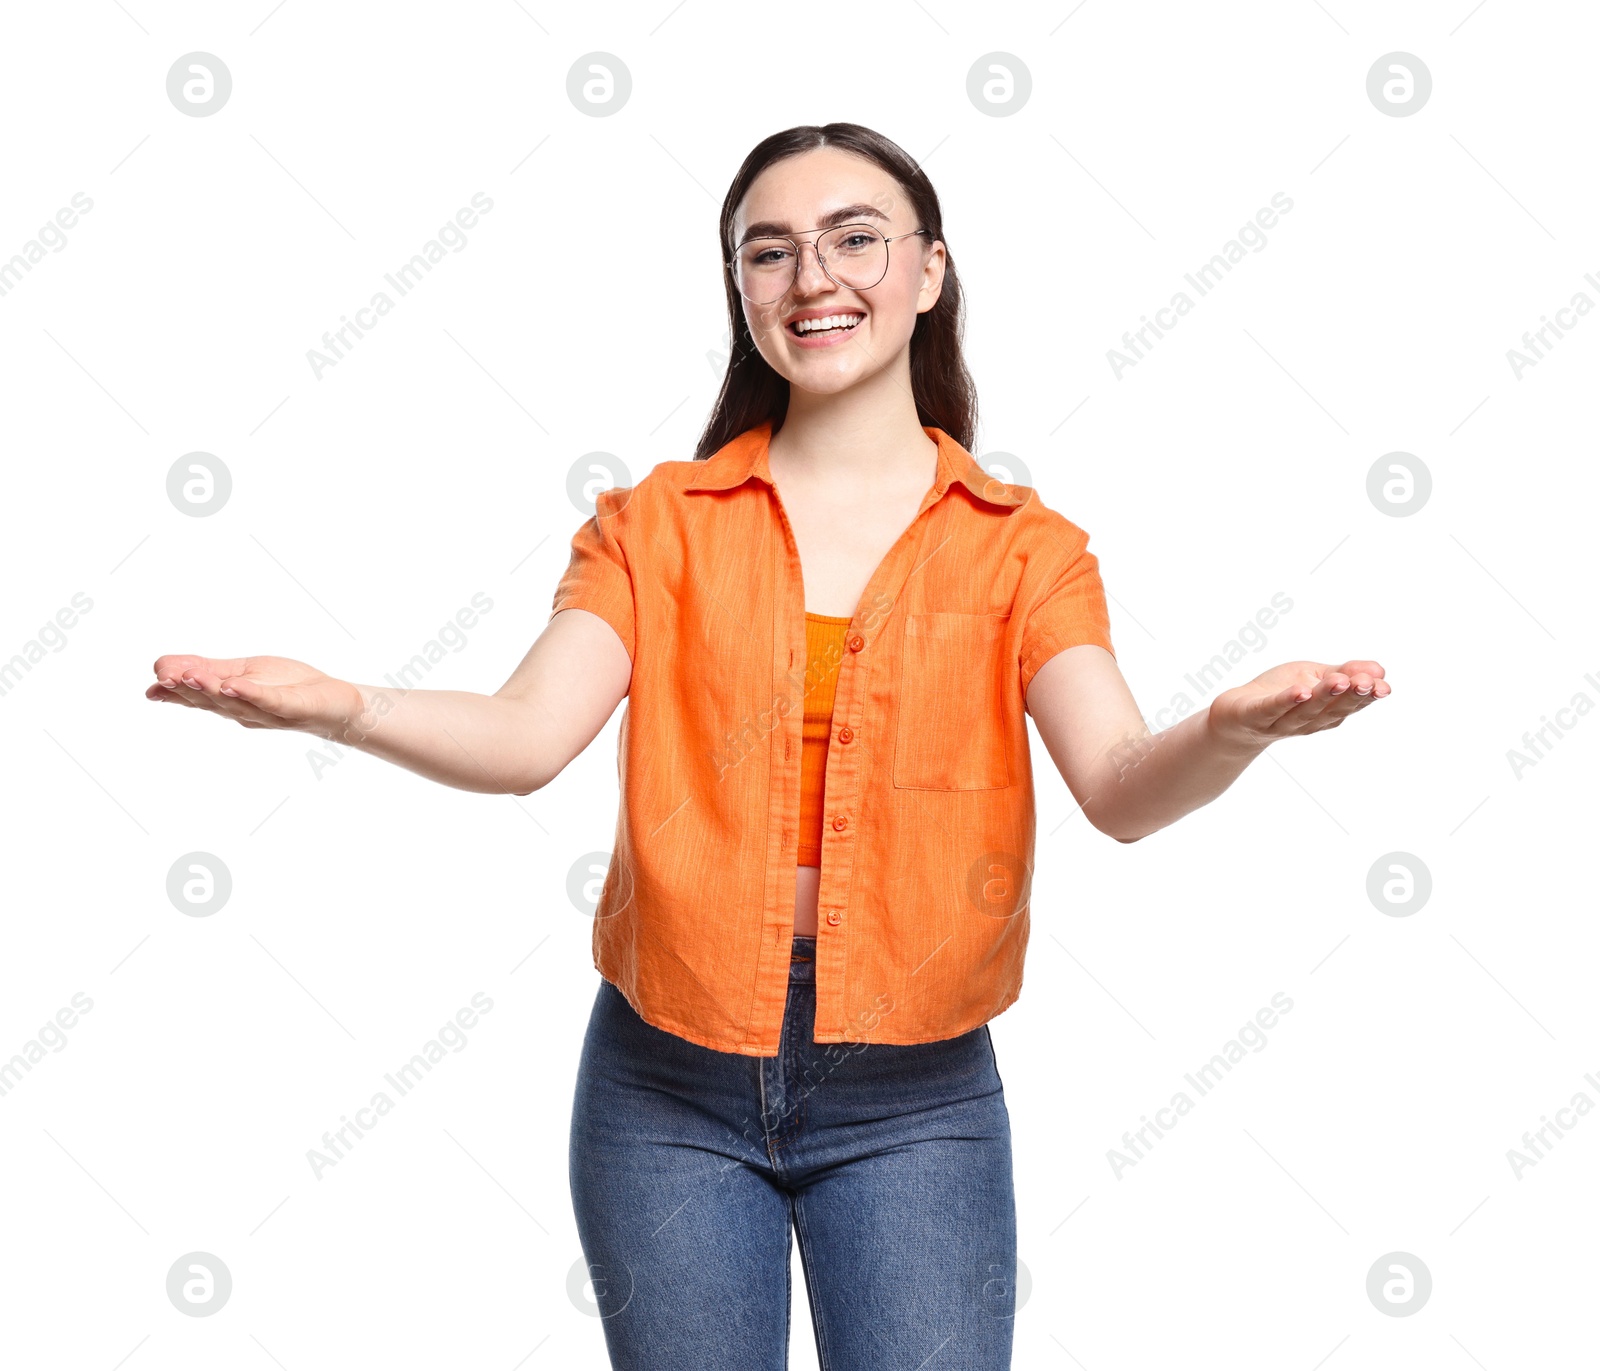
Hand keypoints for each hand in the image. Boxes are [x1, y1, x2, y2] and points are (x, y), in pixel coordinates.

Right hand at [146, 654, 365, 740]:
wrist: (336, 702)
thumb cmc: (289, 686)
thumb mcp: (243, 673)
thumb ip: (208, 670)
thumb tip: (162, 668)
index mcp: (230, 701)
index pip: (196, 696)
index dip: (174, 690)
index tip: (154, 683)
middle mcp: (244, 711)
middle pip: (209, 701)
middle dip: (186, 688)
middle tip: (163, 676)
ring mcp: (268, 711)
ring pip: (234, 702)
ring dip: (211, 689)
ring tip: (191, 677)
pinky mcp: (293, 708)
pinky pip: (269, 701)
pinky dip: (250, 694)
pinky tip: (234, 686)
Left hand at [1209, 659, 1390, 751]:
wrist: (1235, 716)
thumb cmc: (1281, 694)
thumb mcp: (1315, 677)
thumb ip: (1345, 673)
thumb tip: (1380, 670)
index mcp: (1325, 712)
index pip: (1350, 704)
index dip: (1367, 696)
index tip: (1383, 686)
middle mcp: (1307, 721)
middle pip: (1331, 709)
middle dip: (1349, 696)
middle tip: (1365, 683)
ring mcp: (1281, 721)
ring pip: (1305, 710)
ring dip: (1323, 696)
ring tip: (1338, 681)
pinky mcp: (1256, 717)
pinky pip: (1273, 709)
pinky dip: (1286, 701)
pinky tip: (1300, 692)